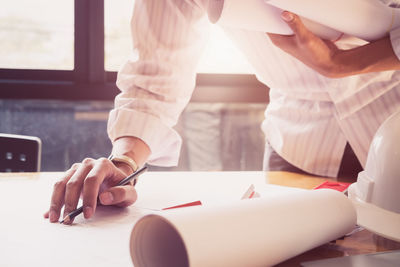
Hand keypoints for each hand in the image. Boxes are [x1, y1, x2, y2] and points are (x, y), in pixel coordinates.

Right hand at [44, 136, 149, 223]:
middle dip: (70, 203)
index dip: (89, 197)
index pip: (92, 180)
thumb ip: (121, 194)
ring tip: (56, 219)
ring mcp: (77, 169)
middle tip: (69, 219)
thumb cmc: (122, 187)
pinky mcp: (69, 175)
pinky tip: (49, 214)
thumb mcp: (129, 193)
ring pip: (62, 183)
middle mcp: (88, 164)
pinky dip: (53, 200)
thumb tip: (104, 197)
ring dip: (57, 202)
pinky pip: (58, 187)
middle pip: (74, 182)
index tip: (87, 214)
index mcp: (104, 165)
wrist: (115, 180)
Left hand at [267, 11, 399, 76]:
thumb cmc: (315, 54)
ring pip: (287, 20)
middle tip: (282, 1)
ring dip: (290, 12)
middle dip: (278, 10)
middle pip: (277, 20)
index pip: (267, 24)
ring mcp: (293, 36)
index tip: (268, 2)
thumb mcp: (305, 38)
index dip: (266, 13)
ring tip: (291, 2)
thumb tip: (284, 13)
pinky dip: (298, 16)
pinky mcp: (302, 34)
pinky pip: (297, 22)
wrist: (330, 62)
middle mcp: (284, 39)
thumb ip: (295, 25)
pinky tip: (301, 9)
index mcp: (279, 40)